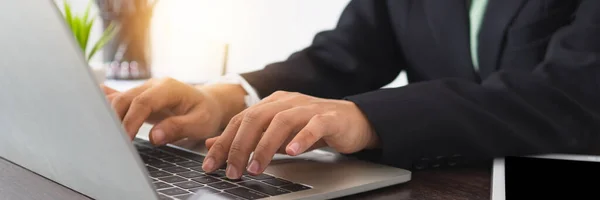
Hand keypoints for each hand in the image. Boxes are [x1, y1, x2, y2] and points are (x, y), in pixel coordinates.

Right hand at [100, 78, 245, 144]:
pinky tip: (90, 108)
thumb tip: (155, 136)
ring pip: (119, 99)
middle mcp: (153, 85)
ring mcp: (144, 89)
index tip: (126, 139)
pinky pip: (119, 97)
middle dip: (115, 120)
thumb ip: (178, 127)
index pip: (143, 102)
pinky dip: (106, 104)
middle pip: (125, 99)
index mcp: (168, 88)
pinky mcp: (139, 97)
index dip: (131, 120)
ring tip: (102, 135)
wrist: (209, 103)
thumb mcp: (200, 122)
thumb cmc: (206, 113)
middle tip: (111, 142)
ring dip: (109, 116)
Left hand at [201, 91, 379, 178]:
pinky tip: (292, 152)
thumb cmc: (313, 127)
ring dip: (265, 146)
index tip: (210, 164)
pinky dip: (301, 138)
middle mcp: (287, 101)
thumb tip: (213, 143)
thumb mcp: (275, 133)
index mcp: (272, 103)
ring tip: (256, 168)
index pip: (241, 120)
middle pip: (256, 118)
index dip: (223, 142)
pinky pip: (314, 125)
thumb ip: (248, 137)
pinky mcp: (329, 118)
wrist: (354, 120)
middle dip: (239, 146)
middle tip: (232, 171)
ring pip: (281, 122)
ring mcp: (309, 108)